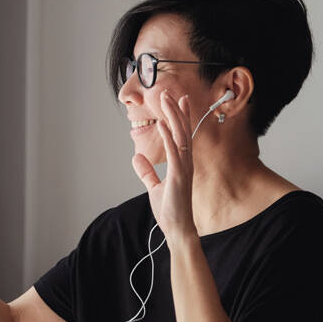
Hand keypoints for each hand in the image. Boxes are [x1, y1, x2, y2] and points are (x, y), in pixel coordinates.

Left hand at [131, 89, 197, 242]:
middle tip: (169, 92)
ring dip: (173, 117)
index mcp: (181, 163)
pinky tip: (164, 124)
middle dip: (176, 110)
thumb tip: (136, 157)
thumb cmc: (170, 209)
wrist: (177, 229)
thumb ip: (147, 172)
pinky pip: (175, 152)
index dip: (181, 116)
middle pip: (182, 130)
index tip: (178, 100)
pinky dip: (170, 137)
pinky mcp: (179, 176)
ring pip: (181, 136)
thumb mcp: (154, 187)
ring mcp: (184, 168)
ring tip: (166, 99)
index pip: (182, 135)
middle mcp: (185, 162)